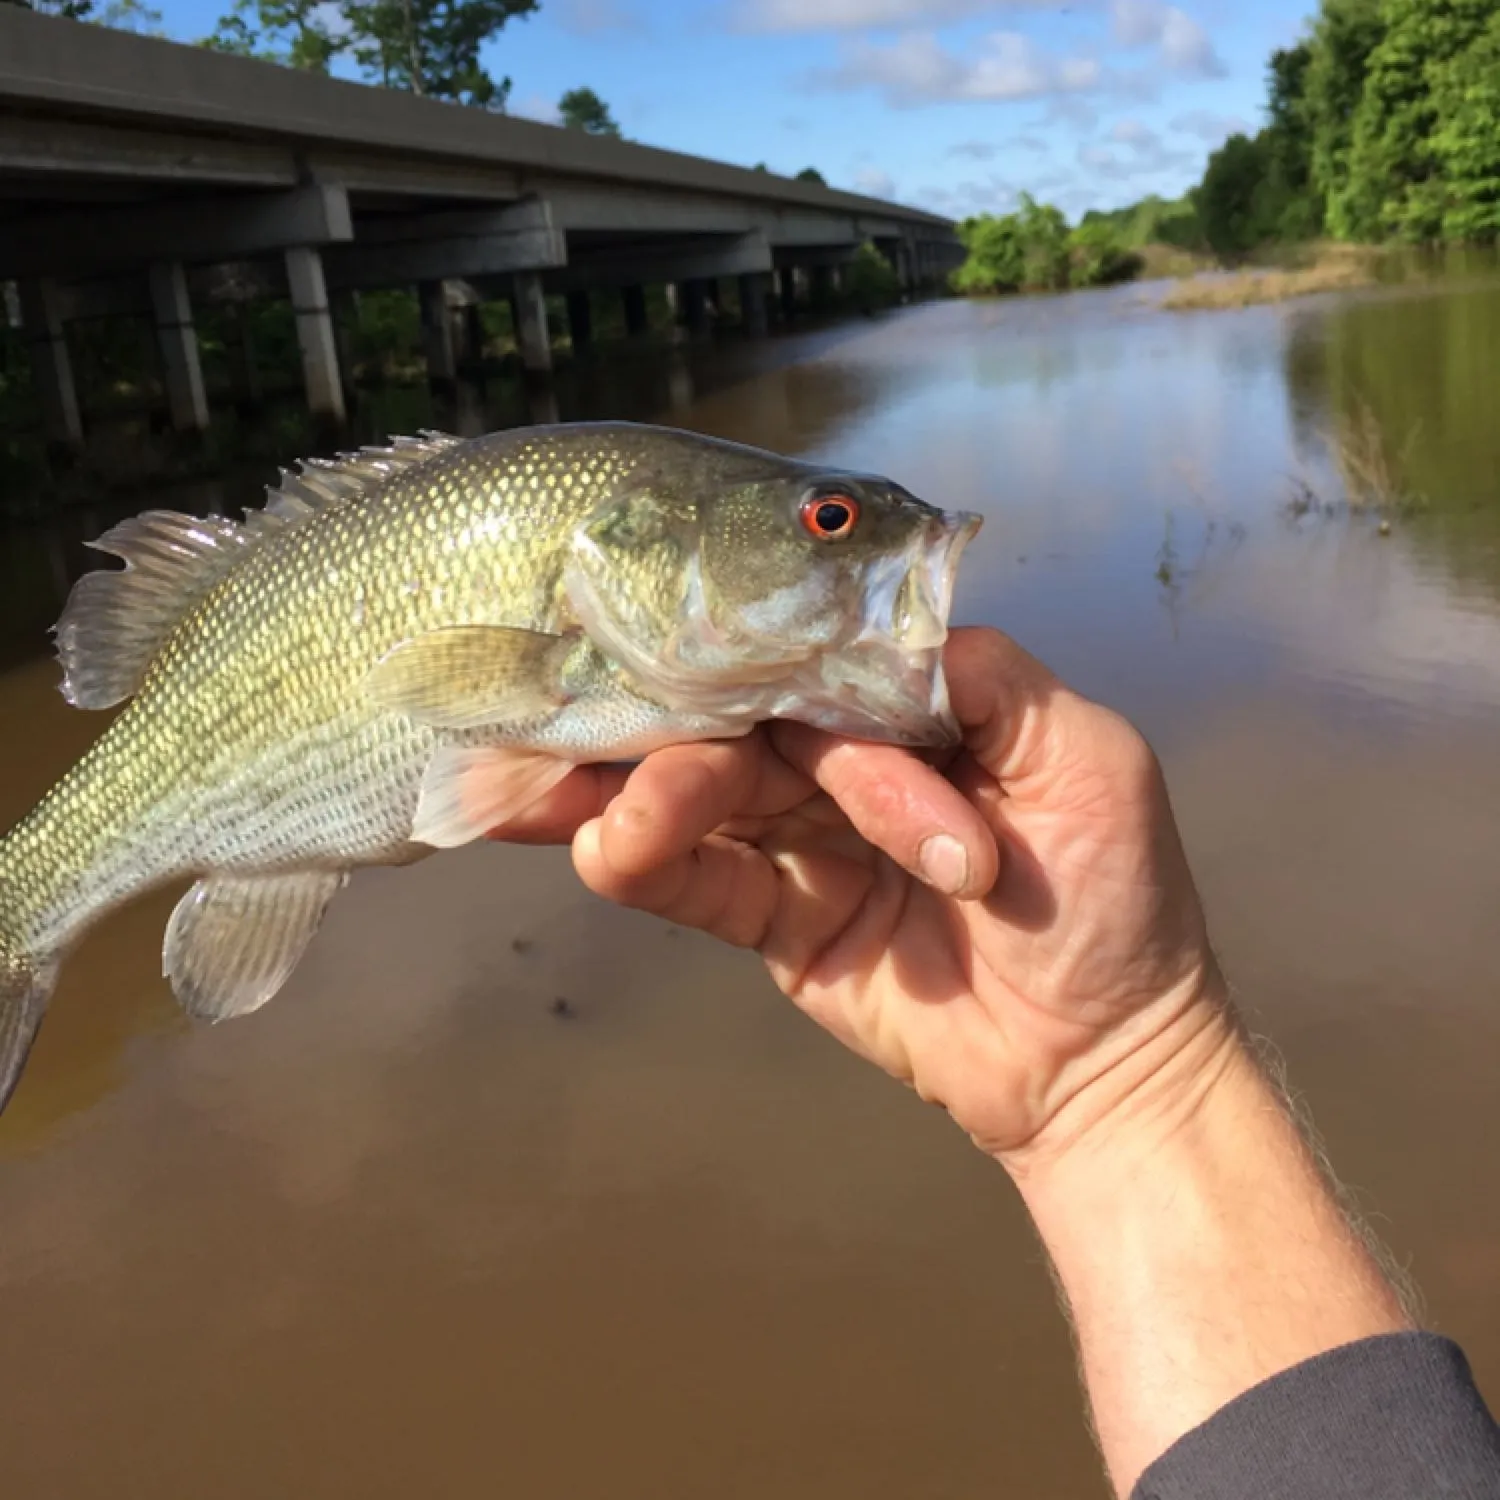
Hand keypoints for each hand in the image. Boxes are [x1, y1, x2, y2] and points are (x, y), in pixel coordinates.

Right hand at [488, 627, 1232, 1165]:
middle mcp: (852, 762)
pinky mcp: (776, 921)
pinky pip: (698, 882)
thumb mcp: (1088, 760)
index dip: (745, 647)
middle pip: (740, 718)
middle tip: (588, 723)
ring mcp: (808, 841)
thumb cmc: (1117, 904)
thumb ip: (987, 677)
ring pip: (703, 793)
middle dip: (669, 720)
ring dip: (640, 791)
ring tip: (594, 814)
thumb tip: (870, 622)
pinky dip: (641, 860)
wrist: (1100, 1066)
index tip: (668, 635)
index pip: (815, 656)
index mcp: (917, 708)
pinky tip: (603, 850)